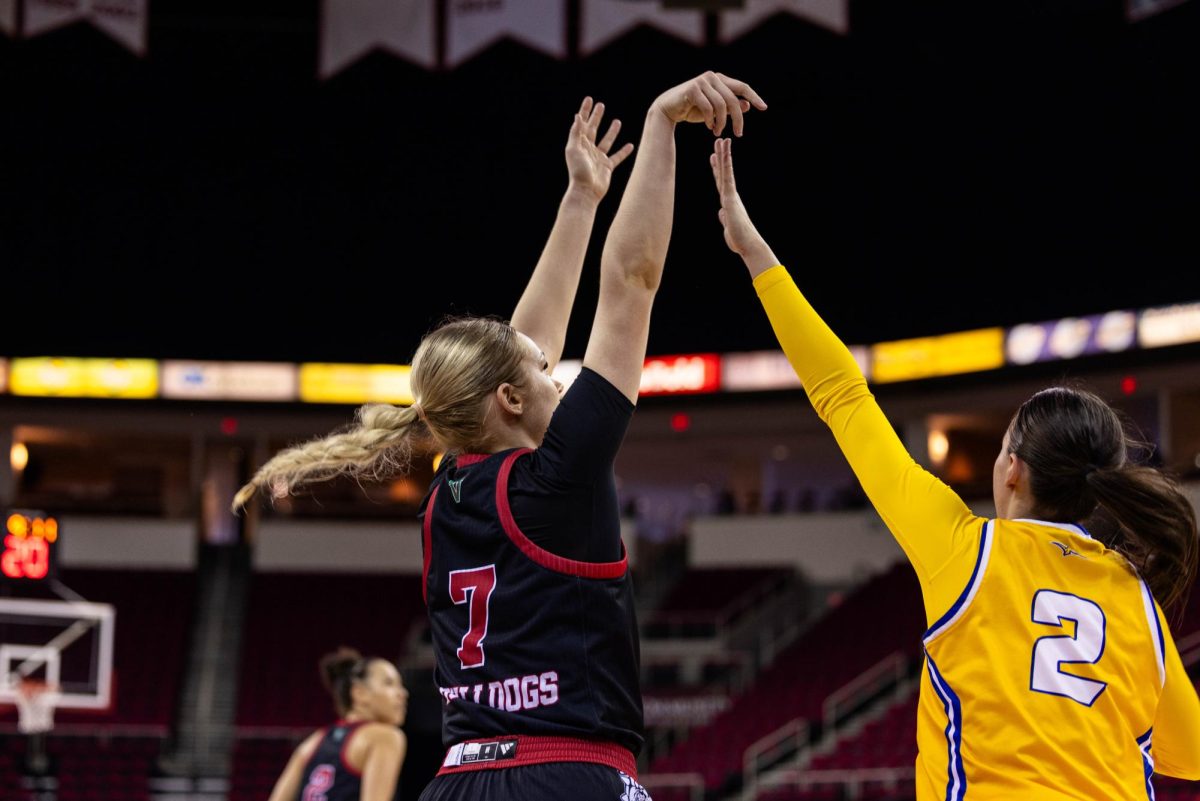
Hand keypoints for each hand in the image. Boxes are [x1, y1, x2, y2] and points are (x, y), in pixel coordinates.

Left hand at [565, 97, 634, 201]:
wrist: (586, 192)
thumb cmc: (578, 171)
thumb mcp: (574, 150)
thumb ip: (576, 133)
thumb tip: (577, 116)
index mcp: (579, 144)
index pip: (582, 123)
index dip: (585, 111)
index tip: (589, 99)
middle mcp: (588, 149)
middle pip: (593, 129)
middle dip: (596, 117)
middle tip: (601, 105)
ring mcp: (598, 158)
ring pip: (606, 141)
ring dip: (612, 131)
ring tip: (617, 121)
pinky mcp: (607, 167)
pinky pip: (617, 157)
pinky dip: (624, 151)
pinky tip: (631, 145)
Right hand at [653, 72, 766, 136]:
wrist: (668, 109)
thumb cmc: (692, 109)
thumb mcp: (715, 110)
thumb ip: (729, 107)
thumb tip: (747, 105)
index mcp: (720, 80)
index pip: (742, 86)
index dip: (754, 96)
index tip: (764, 108)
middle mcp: (712, 77)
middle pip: (733, 98)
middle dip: (738, 118)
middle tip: (739, 133)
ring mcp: (702, 81)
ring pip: (721, 104)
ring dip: (722, 122)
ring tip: (718, 132)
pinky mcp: (692, 89)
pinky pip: (708, 107)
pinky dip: (711, 120)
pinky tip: (709, 127)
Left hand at [710, 138, 777, 273]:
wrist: (748, 245)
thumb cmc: (739, 239)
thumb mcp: (728, 227)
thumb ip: (725, 217)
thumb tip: (722, 212)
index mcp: (728, 202)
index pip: (721, 182)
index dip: (717, 169)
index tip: (714, 157)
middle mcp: (730, 196)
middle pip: (722, 172)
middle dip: (720, 156)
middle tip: (718, 142)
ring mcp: (730, 195)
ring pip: (725, 171)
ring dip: (723, 155)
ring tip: (721, 140)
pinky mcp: (730, 197)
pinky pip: (727, 178)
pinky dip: (726, 165)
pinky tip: (724, 154)